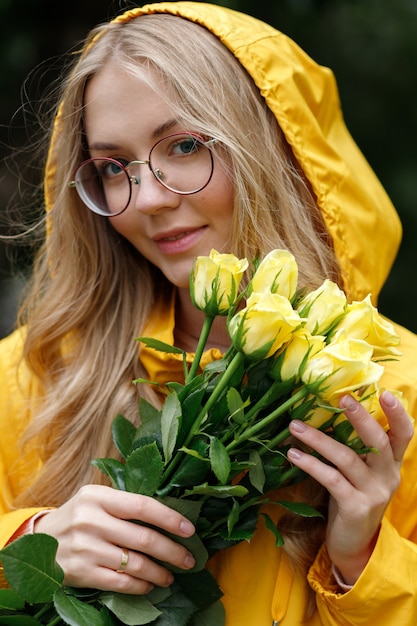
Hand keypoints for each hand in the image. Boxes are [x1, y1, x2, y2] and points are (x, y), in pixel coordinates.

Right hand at [34, 485, 195, 593]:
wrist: (36, 542)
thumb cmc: (77, 516)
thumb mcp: (95, 499)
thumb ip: (125, 503)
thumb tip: (169, 516)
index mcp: (99, 497)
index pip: (143, 505)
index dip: (170, 518)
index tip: (189, 529)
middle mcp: (91, 520)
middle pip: (144, 538)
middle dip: (172, 551)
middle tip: (189, 559)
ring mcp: (86, 548)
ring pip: (135, 563)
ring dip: (159, 572)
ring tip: (170, 576)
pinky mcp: (81, 573)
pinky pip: (120, 582)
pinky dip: (140, 585)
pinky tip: (149, 585)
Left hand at [287, 390, 413, 584]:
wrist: (354, 545)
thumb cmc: (352, 498)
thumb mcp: (359, 471)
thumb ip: (354, 447)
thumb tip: (324, 410)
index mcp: (392, 464)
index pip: (404, 435)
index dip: (398, 414)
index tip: (386, 393)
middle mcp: (388, 476)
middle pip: (379, 442)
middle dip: (361, 418)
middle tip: (342, 399)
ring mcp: (374, 493)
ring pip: (348, 458)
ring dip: (319, 439)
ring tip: (295, 426)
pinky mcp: (356, 508)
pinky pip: (332, 480)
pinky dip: (311, 464)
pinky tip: (293, 454)